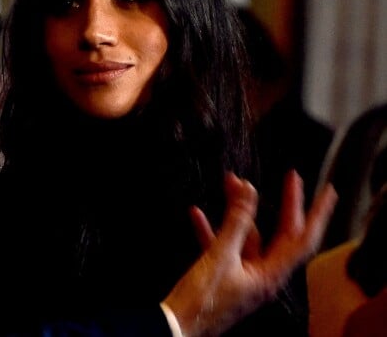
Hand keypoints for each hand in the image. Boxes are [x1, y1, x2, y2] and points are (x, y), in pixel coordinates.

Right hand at [162, 170, 336, 336]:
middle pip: (281, 234)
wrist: (175, 327)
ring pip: (249, 235)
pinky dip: (212, 228)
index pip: (302, 240)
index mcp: (269, 276)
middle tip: (291, 179)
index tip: (325, 192)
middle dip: (284, 205)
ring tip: (230, 184)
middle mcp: (262, 276)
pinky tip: (198, 214)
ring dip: (238, 210)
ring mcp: (243, 275)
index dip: (316, 214)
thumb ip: (236, 222)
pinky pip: (223, 246)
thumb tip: (250, 190)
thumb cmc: (202, 301)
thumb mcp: (220, 256)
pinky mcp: (224, 275)